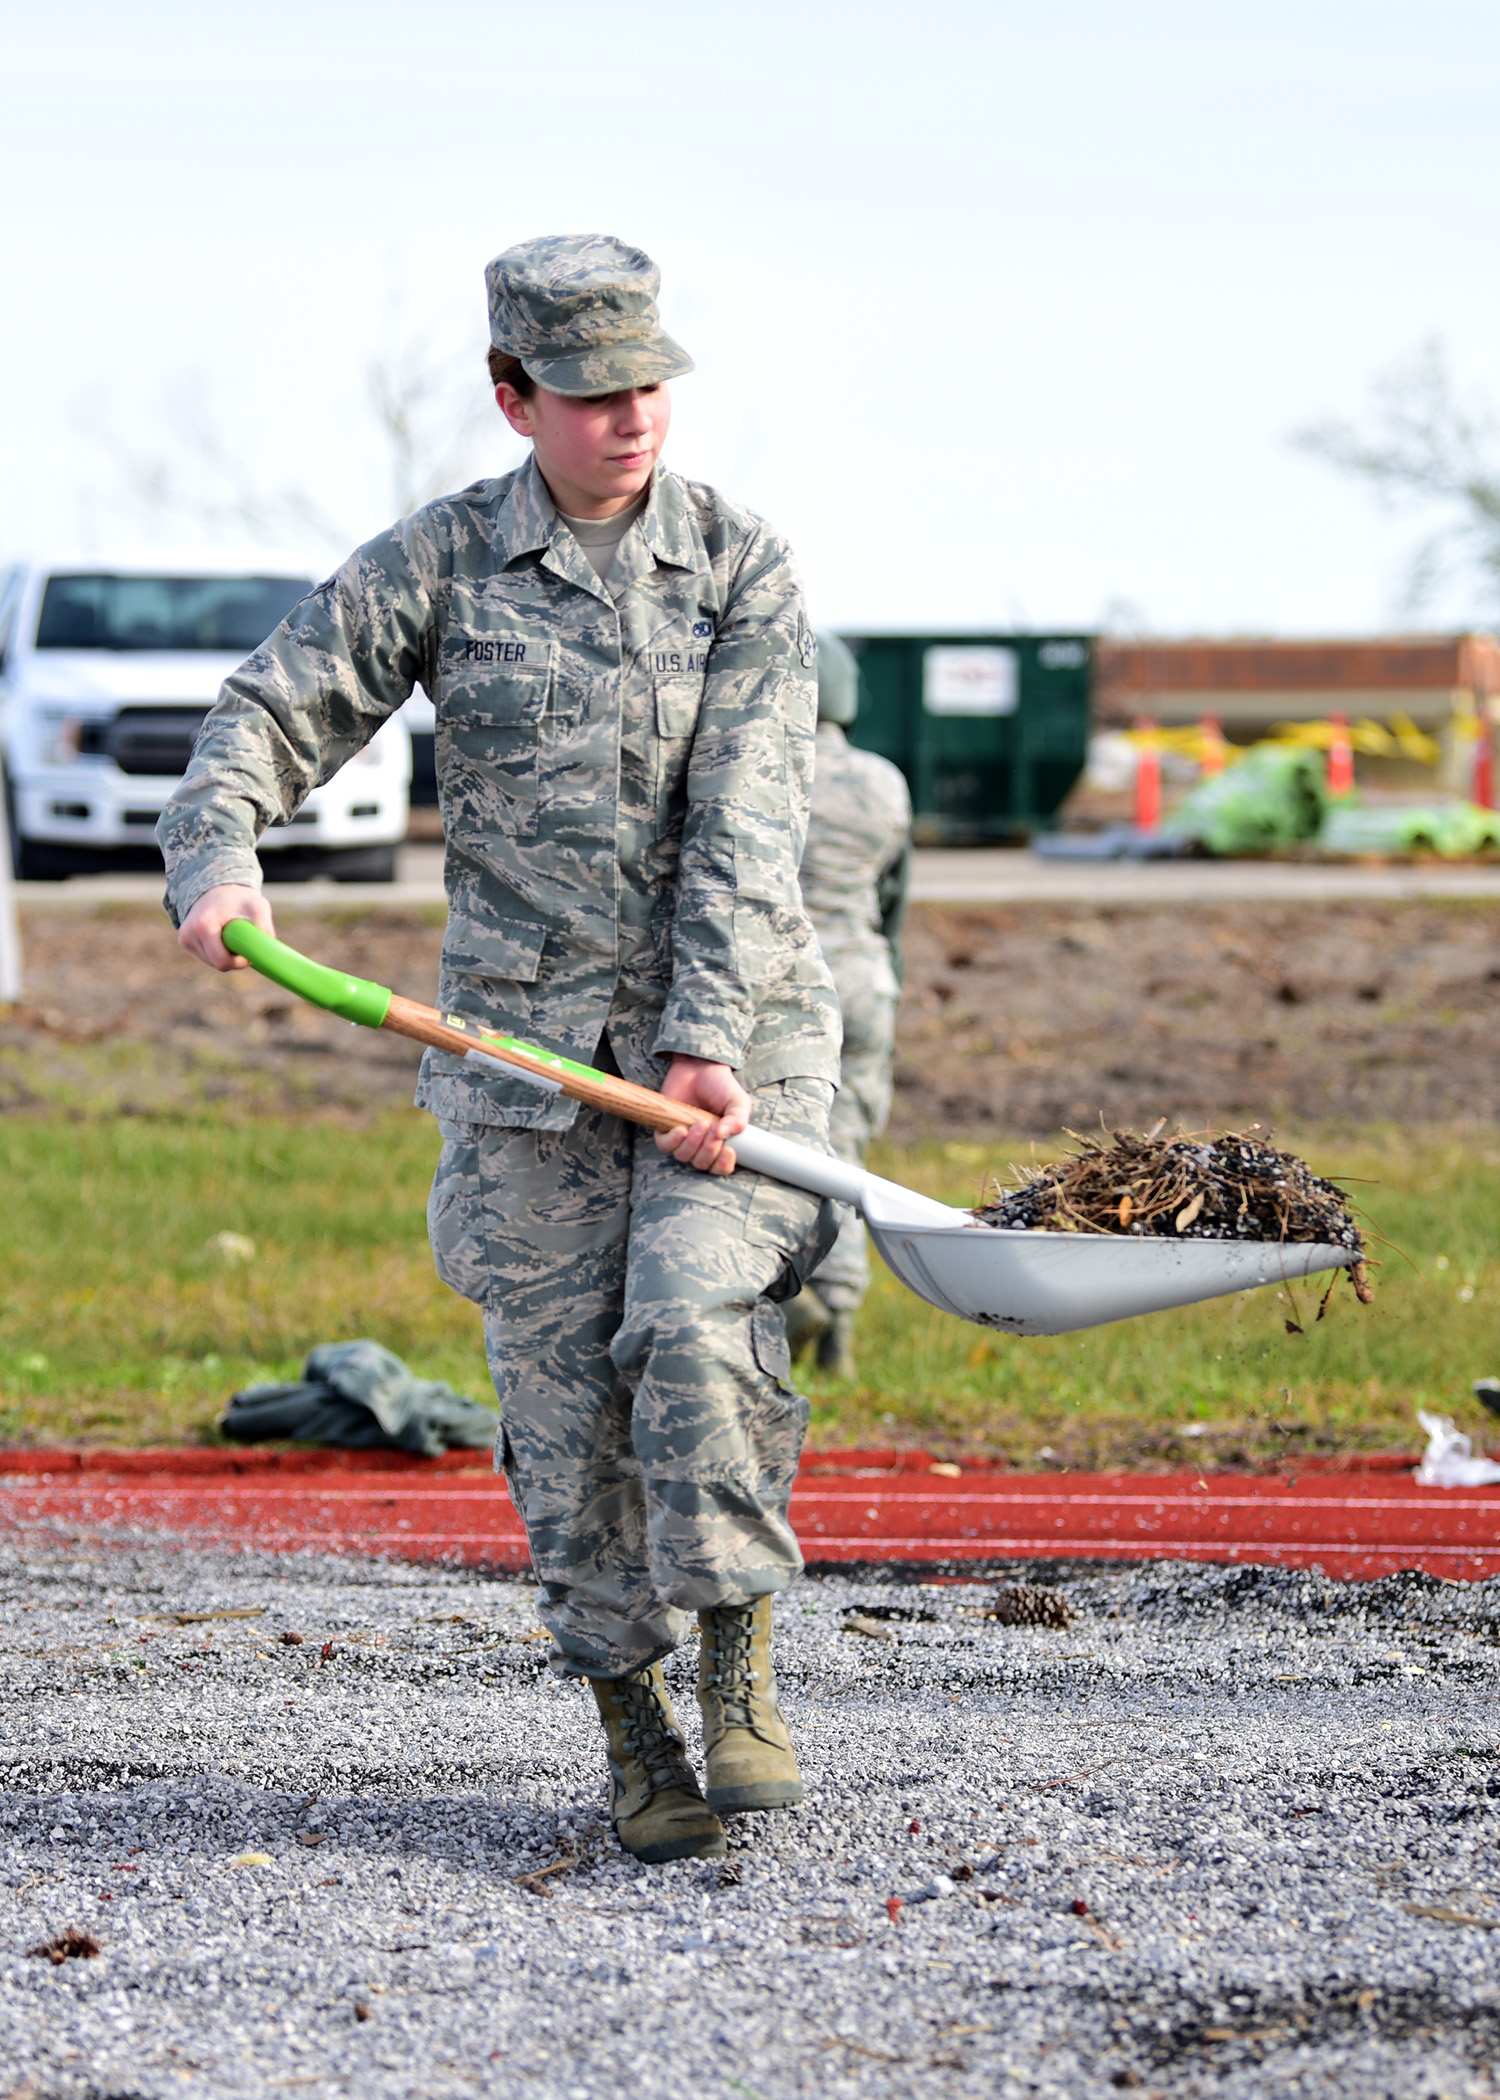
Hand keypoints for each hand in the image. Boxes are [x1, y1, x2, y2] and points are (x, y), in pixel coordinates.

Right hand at [178, 883, 274, 971]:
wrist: (217, 887)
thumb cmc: (238, 897)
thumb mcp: (257, 906)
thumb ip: (264, 927)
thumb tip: (269, 951)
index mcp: (204, 926)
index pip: (222, 961)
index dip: (239, 962)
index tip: (249, 952)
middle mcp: (189, 933)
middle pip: (217, 964)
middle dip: (233, 959)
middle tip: (243, 944)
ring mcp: (185, 938)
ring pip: (211, 962)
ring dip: (225, 955)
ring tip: (232, 936)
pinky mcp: (185, 940)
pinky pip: (206, 956)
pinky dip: (217, 951)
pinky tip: (221, 936)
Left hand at [655, 1056, 750, 1175]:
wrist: (699, 1067)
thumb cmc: (720, 1086)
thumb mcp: (738, 1102)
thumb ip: (738, 1120)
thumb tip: (723, 1135)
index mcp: (720, 1143)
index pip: (720, 1167)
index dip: (723, 1165)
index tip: (728, 1149)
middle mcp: (700, 1145)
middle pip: (702, 1164)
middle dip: (708, 1151)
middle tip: (713, 1130)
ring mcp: (682, 1139)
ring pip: (683, 1157)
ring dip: (692, 1144)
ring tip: (700, 1123)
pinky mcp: (665, 1130)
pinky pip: (665, 1146)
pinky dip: (673, 1141)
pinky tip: (681, 1129)